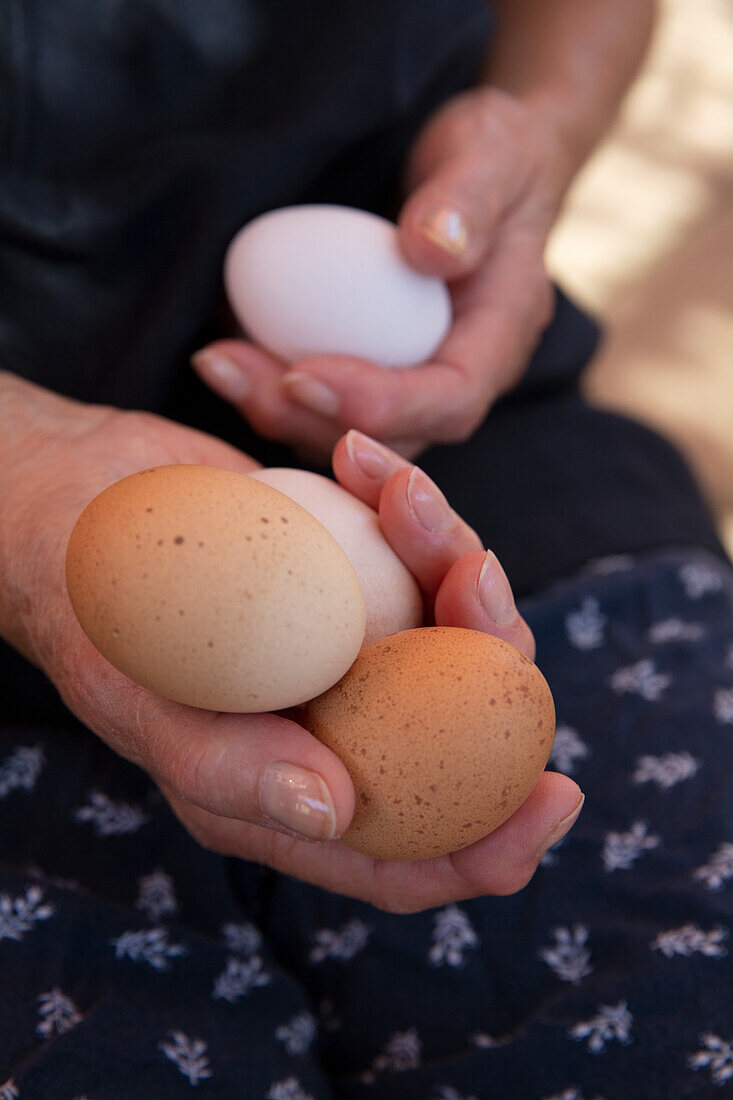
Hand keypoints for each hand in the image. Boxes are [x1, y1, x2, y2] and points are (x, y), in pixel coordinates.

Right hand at [0, 375, 580, 911]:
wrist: (75, 505)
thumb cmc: (92, 616)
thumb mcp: (139, 700)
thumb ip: (224, 766)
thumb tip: (333, 813)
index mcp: (290, 788)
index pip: (409, 853)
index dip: (494, 845)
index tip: (558, 794)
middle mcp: (337, 726)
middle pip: (464, 728)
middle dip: (493, 655)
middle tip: (473, 575)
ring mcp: (353, 647)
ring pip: (456, 627)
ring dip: (453, 554)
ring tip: (403, 491)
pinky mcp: (356, 574)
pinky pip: (417, 552)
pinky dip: (410, 505)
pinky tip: (368, 460)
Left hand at [192, 87, 563, 460]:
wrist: (479, 166)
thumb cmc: (494, 155)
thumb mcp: (493, 153)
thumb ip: (468, 198)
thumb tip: (431, 249)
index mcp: (498, 339)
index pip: (449, 399)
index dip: (380, 403)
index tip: (305, 374)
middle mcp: (453, 376)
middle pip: (388, 435)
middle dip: (307, 419)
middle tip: (234, 373)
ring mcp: (408, 378)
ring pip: (345, 428)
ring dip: (275, 409)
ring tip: (216, 364)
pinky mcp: (368, 366)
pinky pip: (320, 400)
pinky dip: (268, 387)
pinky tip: (221, 353)